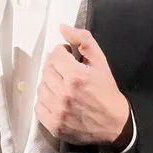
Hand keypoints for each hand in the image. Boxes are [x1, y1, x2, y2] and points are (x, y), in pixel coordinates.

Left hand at [38, 24, 130, 148]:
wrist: (114, 124)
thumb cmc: (107, 90)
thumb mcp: (101, 62)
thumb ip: (83, 40)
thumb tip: (62, 27)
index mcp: (76, 76)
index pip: (55, 55)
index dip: (62, 53)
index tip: (69, 58)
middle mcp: (64, 93)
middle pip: (46, 70)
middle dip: (56, 68)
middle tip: (67, 73)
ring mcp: (57, 111)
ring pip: (41, 87)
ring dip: (50, 84)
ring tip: (63, 87)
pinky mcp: (53, 124)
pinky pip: (38, 106)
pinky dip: (46, 101)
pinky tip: (58, 101)